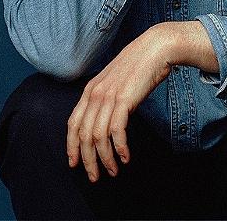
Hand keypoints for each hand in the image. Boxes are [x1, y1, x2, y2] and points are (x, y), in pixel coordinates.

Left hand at [66, 25, 171, 181]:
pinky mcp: (124, 99)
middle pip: (83, 135)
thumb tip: (106, 122)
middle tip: (95, 177)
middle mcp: (95, 93)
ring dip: (105, 158)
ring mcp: (108, 96)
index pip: (72, 124)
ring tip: (113, 171)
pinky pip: (116, 131)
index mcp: (90, 89)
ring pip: (98, 137)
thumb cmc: (138, 66)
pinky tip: (125, 157)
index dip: (71, 146)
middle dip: (87, 160)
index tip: (74, 163)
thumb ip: (107, 99)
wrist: (155, 48)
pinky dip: (119, 148)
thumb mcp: (115, 82)